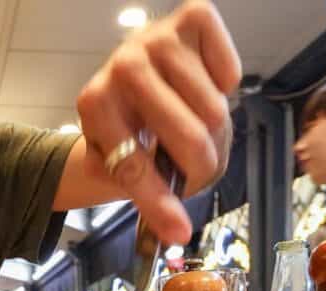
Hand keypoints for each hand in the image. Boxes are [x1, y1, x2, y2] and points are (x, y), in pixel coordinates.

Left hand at [76, 0, 240, 246]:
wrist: (127, 81)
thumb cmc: (125, 126)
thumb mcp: (118, 163)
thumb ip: (147, 198)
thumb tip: (177, 234)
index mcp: (94, 103)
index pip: (134, 164)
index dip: (159, 201)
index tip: (178, 230)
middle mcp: (123, 64)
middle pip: (187, 138)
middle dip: (198, 167)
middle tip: (194, 171)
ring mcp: (159, 37)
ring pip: (216, 112)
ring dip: (213, 130)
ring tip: (189, 123)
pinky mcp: (193, 17)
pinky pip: (230, 72)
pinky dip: (224, 88)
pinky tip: (197, 87)